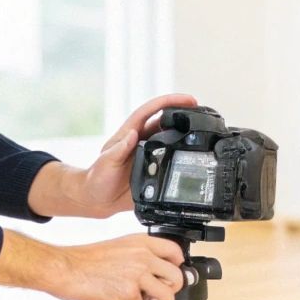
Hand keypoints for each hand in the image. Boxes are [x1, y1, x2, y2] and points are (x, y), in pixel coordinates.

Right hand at [0, 230, 187, 299]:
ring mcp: (138, 275)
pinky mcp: (128, 294)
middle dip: (169, 290)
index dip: (177, 266)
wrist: (67, 269)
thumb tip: (157, 270)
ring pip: (168, 296)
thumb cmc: (88, 260)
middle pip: (177, 277)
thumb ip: (141, 254)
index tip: (170, 275)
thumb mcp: (120, 246)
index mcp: (142, 242)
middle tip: (156, 294)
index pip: (176, 252)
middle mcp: (144, 257)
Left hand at [30, 92, 197, 218]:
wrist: (97, 200)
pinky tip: (195, 157)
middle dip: (183, 113)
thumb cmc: (96, 178)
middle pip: (166, 121)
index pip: (151, 111)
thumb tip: (132, 134)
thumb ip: (118, 150)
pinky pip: (173, 160)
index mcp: (130, 133)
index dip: (169, 102)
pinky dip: (184, 156)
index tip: (187, 100)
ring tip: (204, 131)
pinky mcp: (155, 170)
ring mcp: (150, 154)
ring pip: (172, 139)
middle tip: (202, 111)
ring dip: (186, 133)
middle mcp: (143, 141)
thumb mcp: (105, 163)